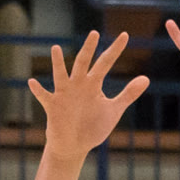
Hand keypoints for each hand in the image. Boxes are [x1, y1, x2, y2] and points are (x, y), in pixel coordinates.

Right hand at [29, 31, 147, 162]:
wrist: (74, 145)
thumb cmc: (93, 126)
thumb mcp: (113, 110)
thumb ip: (128, 94)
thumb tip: (146, 78)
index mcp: (93, 84)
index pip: (105, 62)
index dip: (115, 50)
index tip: (125, 35)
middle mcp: (78, 84)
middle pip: (84, 63)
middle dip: (89, 49)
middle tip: (94, 34)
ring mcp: (64, 94)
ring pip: (61, 75)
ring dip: (58, 63)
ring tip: (56, 49)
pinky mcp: (53, 107)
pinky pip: (44, 96)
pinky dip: (38, 90)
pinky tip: (32, 82)